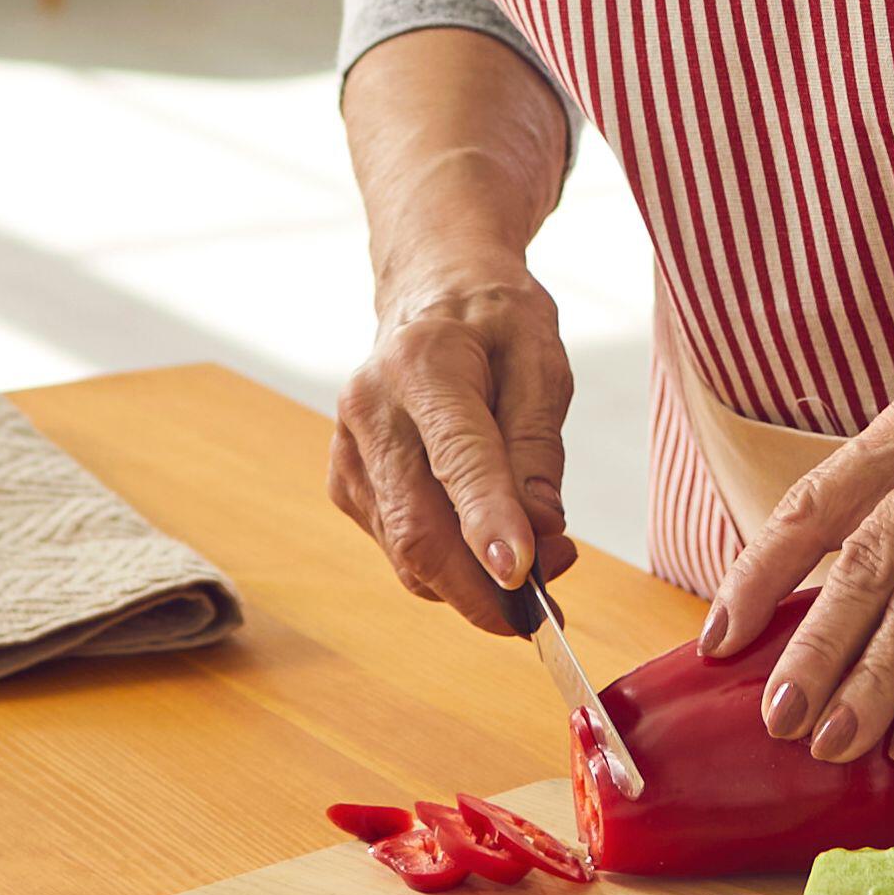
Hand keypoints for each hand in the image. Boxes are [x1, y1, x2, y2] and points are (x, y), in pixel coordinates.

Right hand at [330, 272, 571, 633]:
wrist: (430, 291)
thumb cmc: (494, 323)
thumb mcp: (541, 362)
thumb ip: (538, 446)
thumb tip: (539, 531)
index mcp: (422, 365)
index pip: (457, 458)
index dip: (488, 523)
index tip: (523, 576)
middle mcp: (369, 409)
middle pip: (418, 529)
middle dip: (483, 589)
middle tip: (548, 602)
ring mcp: (348, 451)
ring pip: (408, 553)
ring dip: (473, 583)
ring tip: (535, 556)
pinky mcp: (345, 483)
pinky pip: (400, 549)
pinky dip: (449, 567)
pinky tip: (486, 540)